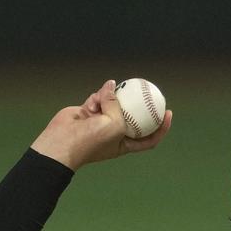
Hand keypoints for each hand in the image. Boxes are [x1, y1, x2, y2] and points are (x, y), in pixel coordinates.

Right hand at [31, 80, 172, 171]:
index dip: (161, 127)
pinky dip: (97, 97)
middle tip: (147, 90)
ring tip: (103, 99)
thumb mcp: (114, 124)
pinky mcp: (89, 112)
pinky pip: (99, 98)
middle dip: (138, 104)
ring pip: (114, 103)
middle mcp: (114, 133)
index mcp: (125, 144)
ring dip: (110, 98)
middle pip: (133, 116)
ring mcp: (101, 122)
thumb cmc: (92, 140)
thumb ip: (117, 105)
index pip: (149, 137)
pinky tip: (93, 100)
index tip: (168, 112)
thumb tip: (112, 85)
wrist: (62, 142)